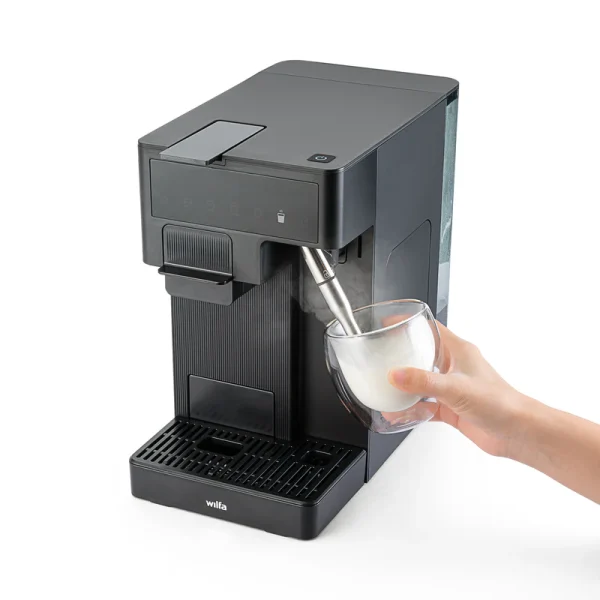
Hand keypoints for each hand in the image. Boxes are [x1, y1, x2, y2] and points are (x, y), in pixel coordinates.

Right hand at [388, 322, 538, 457]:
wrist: (518, 433)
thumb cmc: (501, 403)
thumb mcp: (456, 388)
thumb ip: (423, 382)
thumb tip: (396, 374)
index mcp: (459, 351)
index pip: (431, 329)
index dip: (410, 324)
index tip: (390, 323)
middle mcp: (455, 367)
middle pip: (422, 354)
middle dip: (402, 356)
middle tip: (382, 357)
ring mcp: (453, 388)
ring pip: (422, 381)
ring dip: (405, 386)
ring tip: (385, 386)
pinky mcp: (452, 408)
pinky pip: (426, 405)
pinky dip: (412, 409)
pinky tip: (400, 413)